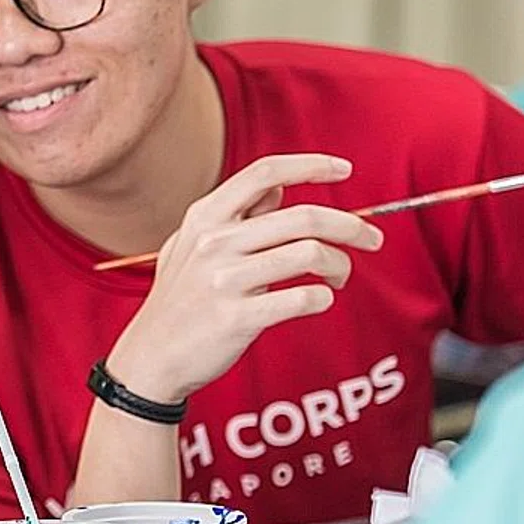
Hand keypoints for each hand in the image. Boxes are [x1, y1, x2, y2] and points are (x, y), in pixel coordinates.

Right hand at [108, 155, 383, 404]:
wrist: (151, 358)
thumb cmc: (178, 301)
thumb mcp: (189, 245)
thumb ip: (233, 215)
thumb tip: (279, 188)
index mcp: (204, 218)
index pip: (265, 174)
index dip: (310, 165)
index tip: (344, 169)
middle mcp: (214, 243)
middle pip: (304, 216)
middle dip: (351, 226)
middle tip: (371, 239)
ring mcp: (225, 280)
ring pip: (311, 254)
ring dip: (341, 266)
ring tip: (340, 277)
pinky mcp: (238, 317)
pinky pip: (304, 298)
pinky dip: (323, 297)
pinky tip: (318, 300)